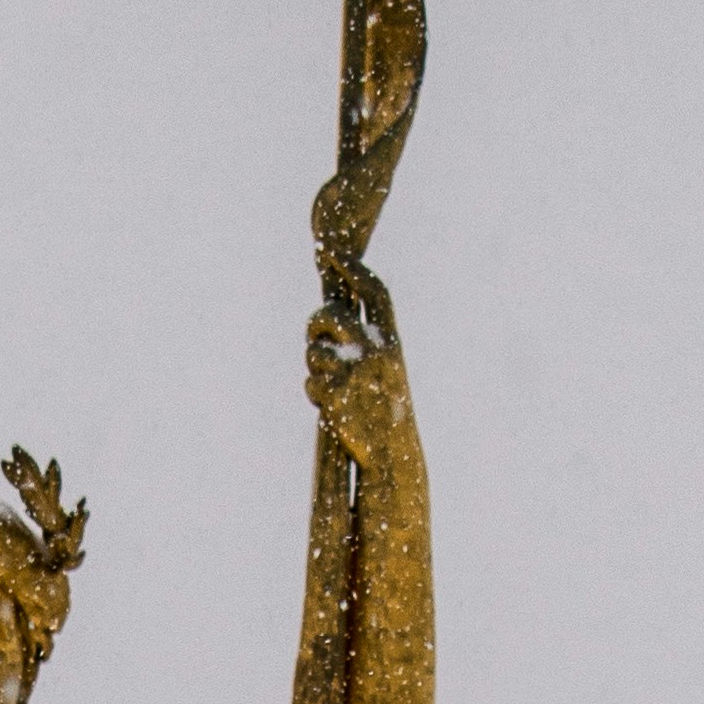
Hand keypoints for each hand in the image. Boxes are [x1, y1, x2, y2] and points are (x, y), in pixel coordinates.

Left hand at [305, 284, 411, 471]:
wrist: (391, 453)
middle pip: (331, 315)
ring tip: (333, 384)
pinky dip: (314, 393)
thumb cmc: (385, 408)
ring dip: (315, 366)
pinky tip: (332, 405)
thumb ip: (365, 341)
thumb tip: (332, 315)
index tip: (330, 250)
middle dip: (315, 323)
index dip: (352, 268)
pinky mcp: (336, 395)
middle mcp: (376, 351)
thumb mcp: (385, 369)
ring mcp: (355, 372)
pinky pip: (310, 382)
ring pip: (315, 351)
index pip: (374, 292)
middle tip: (314, 335)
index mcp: (392, 342)